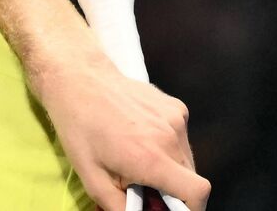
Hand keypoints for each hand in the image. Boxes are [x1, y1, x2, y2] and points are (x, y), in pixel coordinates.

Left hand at [32, 56, 209, 210]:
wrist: (79, 80)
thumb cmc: (80, 129)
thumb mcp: (92, 177)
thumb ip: (119, 207)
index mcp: (152, 159)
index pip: (197, 191)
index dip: (191, 207)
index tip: (172, 208)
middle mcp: (170, 137)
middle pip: (191, 176)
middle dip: (173, 188)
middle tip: (145, 183)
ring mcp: (176, 118)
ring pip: (186, 157)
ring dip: (171, 165)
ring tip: (140, 156)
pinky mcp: (175, 106)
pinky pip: (181, 136)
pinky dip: (168, 144)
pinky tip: (142, 135)